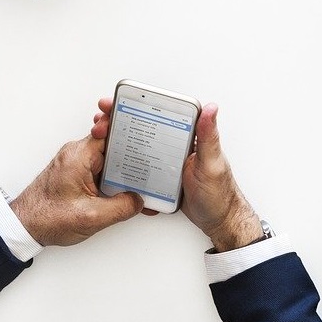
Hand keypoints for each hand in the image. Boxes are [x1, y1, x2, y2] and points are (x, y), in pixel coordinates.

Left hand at [8, 132, 143, 246]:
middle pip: (114, 144)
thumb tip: (138, 201)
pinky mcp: (78, 175)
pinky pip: (103, 171)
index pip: (109, 130)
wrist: (23, 228)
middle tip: (154, 160)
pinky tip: (128, 192)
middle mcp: (78, 155)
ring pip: (110, 159)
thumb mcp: (91, 217)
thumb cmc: (45, 217)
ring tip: (145, 179)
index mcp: (79, 155)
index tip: (145, 125)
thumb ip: (121, 207)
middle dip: (135, 153)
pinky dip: (116, 180)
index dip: (129, 127)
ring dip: (126, 170)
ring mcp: (78, 165)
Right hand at [93, 98, 260, 251]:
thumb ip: (209, 137)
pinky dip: (126, 165)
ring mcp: (168, 162)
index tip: (119, 101)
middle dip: (122, 121)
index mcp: (189, 136)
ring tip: (101, 138)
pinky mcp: (163, 178)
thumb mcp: (212, 163)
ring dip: (120, 141)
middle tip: (102, 122)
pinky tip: (112, 165)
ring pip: (140, 146)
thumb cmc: (219, 193)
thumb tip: (210, 108)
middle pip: (145, 127)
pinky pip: (141, 167)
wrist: (218, 221)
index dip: (138, 105)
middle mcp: (177, 145)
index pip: (161, 113)